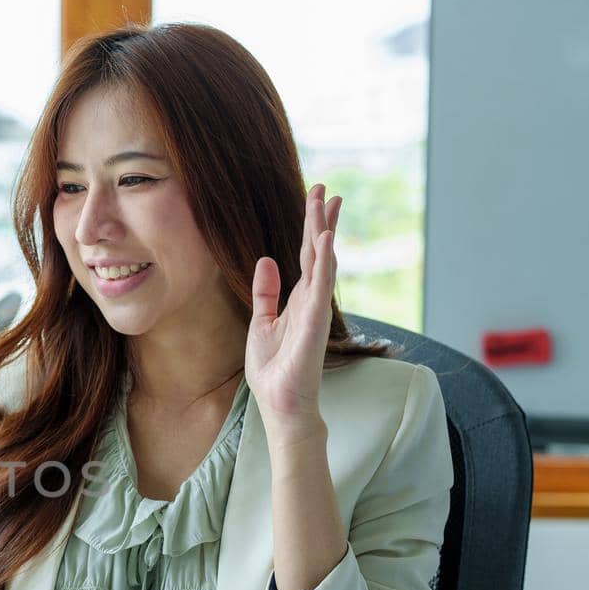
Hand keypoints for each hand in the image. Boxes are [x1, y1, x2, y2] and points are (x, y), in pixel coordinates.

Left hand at [245, 183, 341, 439]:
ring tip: (327, 200)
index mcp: (299, 299)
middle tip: (325, 187)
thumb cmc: (274, 370)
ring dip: (323, 230)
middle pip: (318, 250)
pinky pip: (321, 285)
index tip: (317, 197)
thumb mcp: (261, 323)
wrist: (280, 402)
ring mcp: (316, 308)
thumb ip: (266, 292)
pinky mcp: (315, 321)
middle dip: (321, 218)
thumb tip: (266, 259)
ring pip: (322, 260)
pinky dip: (324, 261)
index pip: (307, 254)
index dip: (312, 226)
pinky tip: (326, 238)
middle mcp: (312, 299)